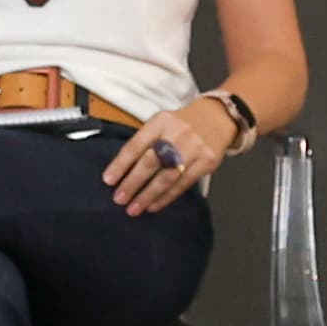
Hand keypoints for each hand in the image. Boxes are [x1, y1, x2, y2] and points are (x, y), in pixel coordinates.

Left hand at [103, 102, 234, 215]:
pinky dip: (167, 197)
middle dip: (133, 183)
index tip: (108, 181)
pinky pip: (184, 183)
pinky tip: (154, 205)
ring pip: (168, 176)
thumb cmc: (181, 124)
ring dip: (148, 195)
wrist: (219, 117)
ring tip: (134, 208)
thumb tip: (120, 171)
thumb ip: (144, 142)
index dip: (121, 164)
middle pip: (151, 162)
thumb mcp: (160, 124)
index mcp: (160, 122)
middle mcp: (177, 134)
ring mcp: (194, 148)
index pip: (136, 145)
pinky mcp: (207, 162)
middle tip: (119, 199)